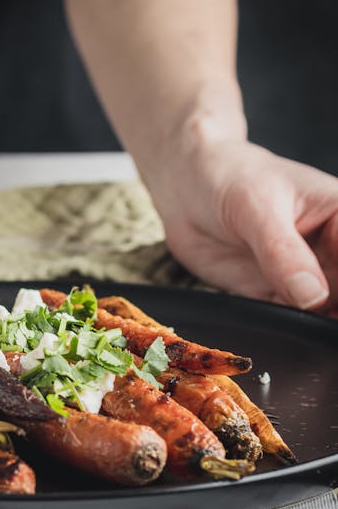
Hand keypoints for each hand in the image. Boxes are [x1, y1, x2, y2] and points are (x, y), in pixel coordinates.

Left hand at [148, 139, 337, 316]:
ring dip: (317, 327)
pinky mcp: (274, 294)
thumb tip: (314, 296)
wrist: (185, 187)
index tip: (333, 298)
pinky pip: (291, 321)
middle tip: (321, 321)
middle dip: (336, 310)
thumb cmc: (227, 177)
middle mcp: (330, 250)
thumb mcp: (257, 208)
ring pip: (326, 312)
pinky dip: (289, 330)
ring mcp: (304, 275)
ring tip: (300, 326)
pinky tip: (285, 331)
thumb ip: (283, 253)